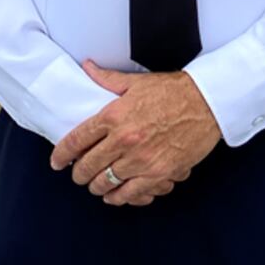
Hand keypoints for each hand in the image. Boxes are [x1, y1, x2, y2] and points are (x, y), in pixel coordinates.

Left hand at [49, 62, 221, 206]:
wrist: (207, 102)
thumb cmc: (174, 91)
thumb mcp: (137, 82)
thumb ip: (107, 79)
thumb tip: (87, 67)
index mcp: (114, 116)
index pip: (76, 141)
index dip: (62, 155)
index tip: (57, 161)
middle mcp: (124, 140)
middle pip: (87, 167)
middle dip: (79, 174)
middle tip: (79, 174)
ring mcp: (141, 159)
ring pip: (105, 184)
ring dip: (98, 187)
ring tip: (97, 185)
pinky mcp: (159, 173)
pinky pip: (130, 194)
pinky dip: (120, 197)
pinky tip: (116, 195)